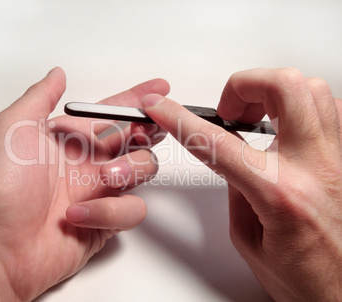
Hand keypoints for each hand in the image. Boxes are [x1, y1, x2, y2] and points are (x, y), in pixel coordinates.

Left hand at [0, 67, 169, 300]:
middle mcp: (90, 163)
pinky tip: (80, 214)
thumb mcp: (13, 129)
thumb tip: (57, 74)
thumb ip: (40, 97)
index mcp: (72, 140)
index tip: (158, 89)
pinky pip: (132, 210)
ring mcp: (100, 192)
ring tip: (106, 177)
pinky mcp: (106, 222)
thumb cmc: (1, 189)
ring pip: (143, 170)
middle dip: (149, 130)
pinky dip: (110, 211)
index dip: (136, 100)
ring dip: (131, 169)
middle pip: (136, 138)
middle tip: (148, 129)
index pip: (112, 113)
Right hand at [141, 68, 341, 300]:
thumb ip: (237, 190)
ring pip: (313, 90)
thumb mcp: (250, 240)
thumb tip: (233, 157)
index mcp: (281, 194)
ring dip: (275, 94)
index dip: (181, 120)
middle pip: (284, 86)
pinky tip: (288, 130)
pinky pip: (331, 111)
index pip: (217, 143)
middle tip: (231, 110)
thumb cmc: (309, 282)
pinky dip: (302, 109)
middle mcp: (317, 168)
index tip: (162, 108)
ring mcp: (340, 159)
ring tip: (259, 117)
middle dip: (244, 85)